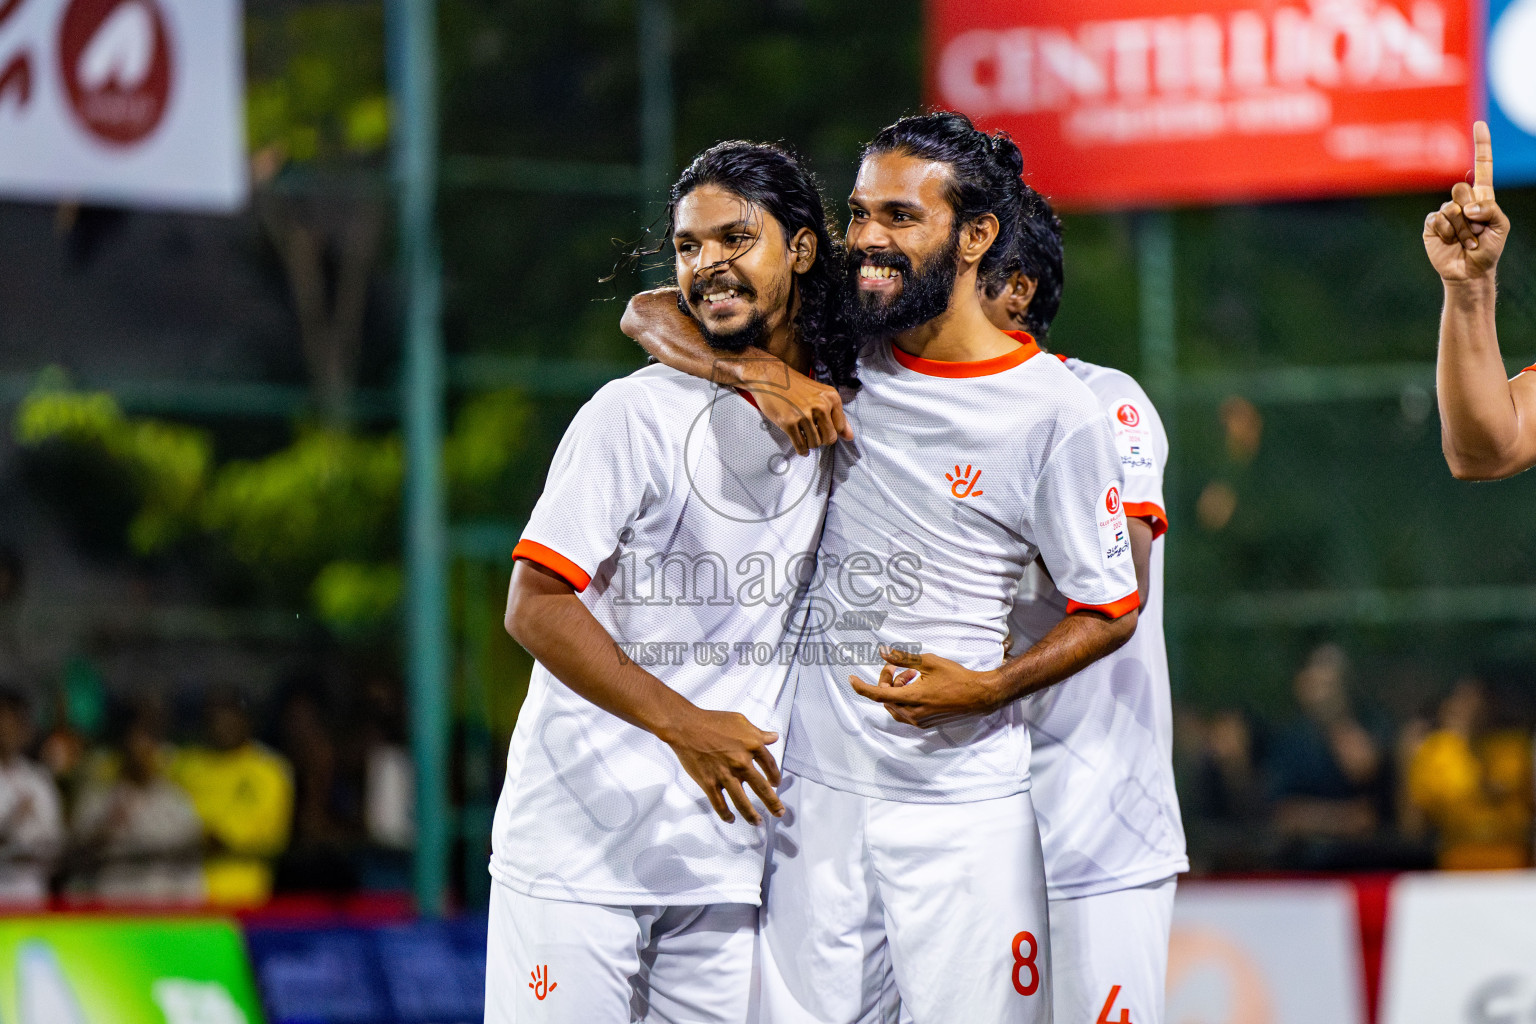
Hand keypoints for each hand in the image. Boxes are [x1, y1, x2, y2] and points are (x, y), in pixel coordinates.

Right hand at [660, 708, 782, 824]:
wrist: (686, 727)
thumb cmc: (712, 721)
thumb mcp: (740, 721)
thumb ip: (758, 732)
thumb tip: (773, 737)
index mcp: (752, 746)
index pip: (770, 765)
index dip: (775, 776)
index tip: (776, 784)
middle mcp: (742, 763)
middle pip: (762, 788)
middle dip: (773, 803)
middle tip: (779, 813)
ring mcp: (725, 775)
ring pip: (742, 802)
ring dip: (751, 815)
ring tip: (758, 822)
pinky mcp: (709, 783)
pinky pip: (720, 804)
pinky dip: (726, 814)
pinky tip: (731, 819)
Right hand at [743, 366, 852, 455]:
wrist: (770, 377)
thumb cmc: (796, 386)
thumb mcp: (821, 395)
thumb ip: (837, 415)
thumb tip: (850, 437)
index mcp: (831, 398)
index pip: (840, 428)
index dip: (832, 431)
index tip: (823, 429)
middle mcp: (820, 406)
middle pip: (829, 439)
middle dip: (822, 440)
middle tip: (813, 434)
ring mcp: (804, 415)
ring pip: (815, 443)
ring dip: (810, 444)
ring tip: (804, 436)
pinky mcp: (789, 423)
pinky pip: (801, 445)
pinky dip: (802, 450)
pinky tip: (801, 448)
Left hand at [849, 647, 1002, 726]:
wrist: (979, 696)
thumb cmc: (956, 677)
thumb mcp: (929, 662)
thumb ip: (903, 658)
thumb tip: (883, 652)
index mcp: (911, 698)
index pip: (877, 694)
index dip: (861, 686)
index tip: (851, 679)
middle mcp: (912, 713)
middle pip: (885, 698)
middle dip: (886, 680)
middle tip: (898, 666)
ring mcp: (919, 720)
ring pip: (894, 705)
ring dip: (896, 689)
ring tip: (912, 674)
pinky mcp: (925, 723)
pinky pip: (905, 711)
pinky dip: (905, 697)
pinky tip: (917, 685)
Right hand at [1424, 121, 1510, 282]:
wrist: (1469, 272)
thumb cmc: (1488, 249)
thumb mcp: (1502, 227)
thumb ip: (1491, 210)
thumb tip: (1466, 206)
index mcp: (1482, 197)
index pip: (1482, 165)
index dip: (1481, 145)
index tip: (1479, 123)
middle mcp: (1462, 201)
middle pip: (1461, 188)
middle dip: (1470, 211)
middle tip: (1475, 229)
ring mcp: (1445, 212)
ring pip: (1451, 208)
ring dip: (1461, 229)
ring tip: (1466, 241)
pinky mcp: (1431, 225)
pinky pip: (1437, 220)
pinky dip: (1447, 233)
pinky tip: (1450, 242)